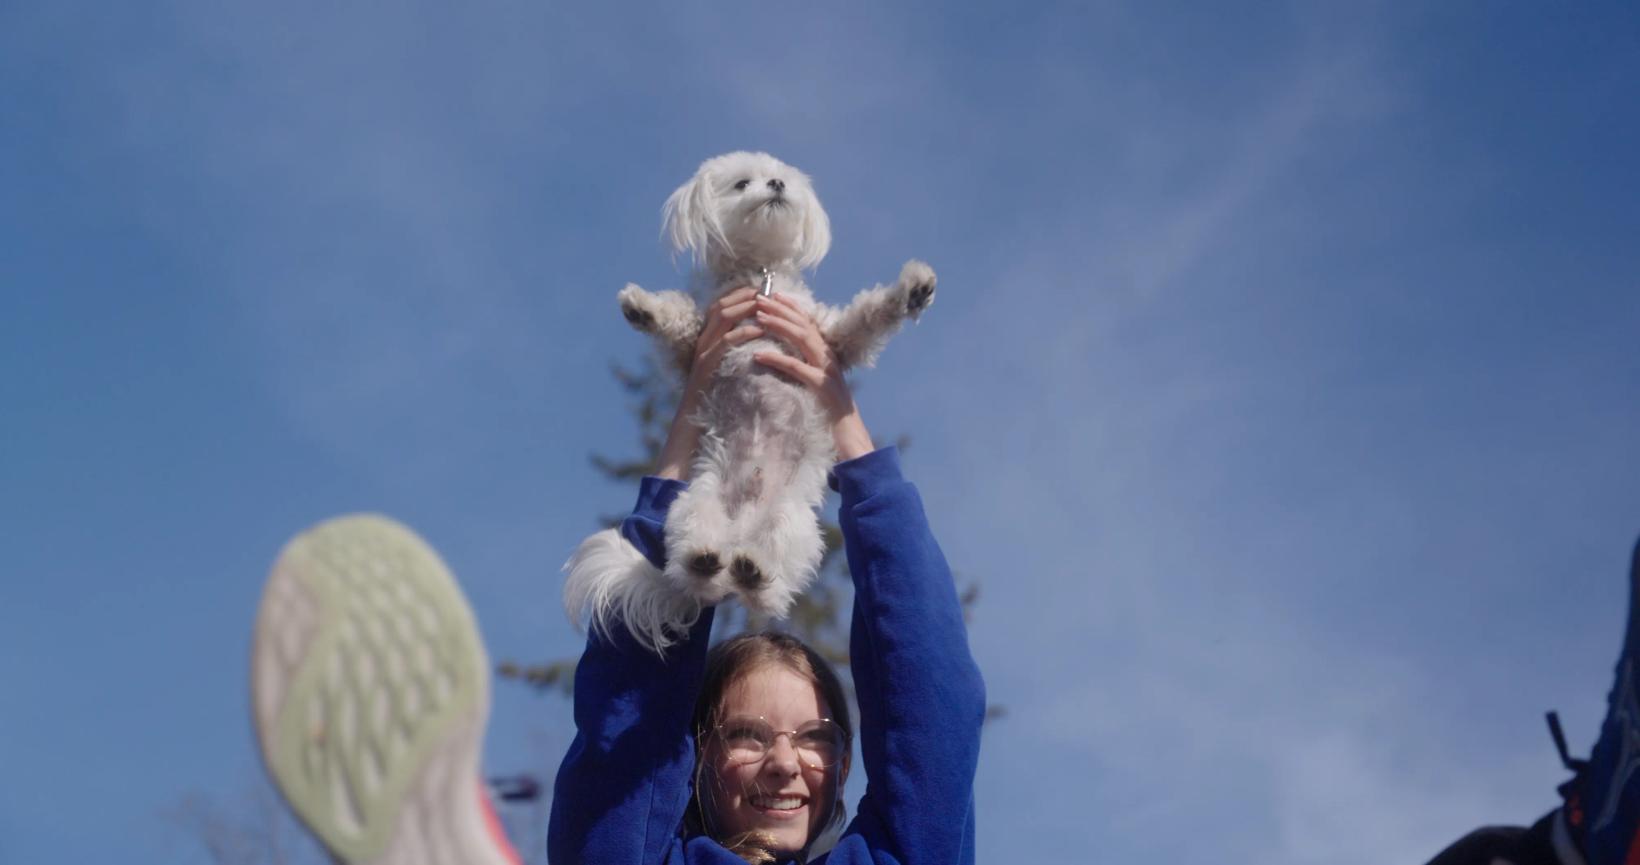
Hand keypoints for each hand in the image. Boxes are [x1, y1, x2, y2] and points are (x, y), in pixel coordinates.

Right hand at [654, 287, 762, 479]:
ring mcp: (702, 352)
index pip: (721, 305)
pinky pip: (725, 342)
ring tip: (765, 304)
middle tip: (766, 290)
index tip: (761, 287)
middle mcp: (701, 341)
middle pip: (721, 306)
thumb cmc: (714, 398)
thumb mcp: (725, 369)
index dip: (740, 293)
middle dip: (745, 295)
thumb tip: (756, 337)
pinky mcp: (706, 364)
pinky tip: (759, 330)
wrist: (694, 423)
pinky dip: (743, 332)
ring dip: (745, 308)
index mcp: (706, 339)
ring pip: (722, 319)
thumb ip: (734, 353)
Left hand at [751, 293, 875, 460]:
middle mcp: (828, 357)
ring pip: (802, 338)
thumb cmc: (829, 414)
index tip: (772, 295)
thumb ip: (806, 369)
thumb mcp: (816, 385)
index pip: (808, 323)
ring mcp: (826, 370)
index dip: (790, 307)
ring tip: (758, 317)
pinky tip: (757, 355)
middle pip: (803, 325)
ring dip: (778, 325)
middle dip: (780, 309)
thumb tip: (785, 357)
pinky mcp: (821, 386)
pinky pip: (796, 368)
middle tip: (759, 298)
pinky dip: (776, 359)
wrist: (850, 438)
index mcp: (826, 355)